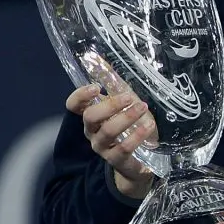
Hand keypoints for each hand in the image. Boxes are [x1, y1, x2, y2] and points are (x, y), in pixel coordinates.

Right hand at [65, 83, 156, 198]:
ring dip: (126, 117)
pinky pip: (123, 148)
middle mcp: (93, 132)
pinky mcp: (117, 159)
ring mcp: (103, 147)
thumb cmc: (130, 127)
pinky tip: (148, 125)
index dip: (80, 96)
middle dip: (110, 105)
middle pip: (90, 117)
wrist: (137, 161)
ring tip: (142, 107)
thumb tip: (105, 62)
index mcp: (92, 116)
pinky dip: (137, 135)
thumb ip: (119, 88)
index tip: (96, 87)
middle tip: (129, 97)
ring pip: (107, 131)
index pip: (74, 106)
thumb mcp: (127, 105)